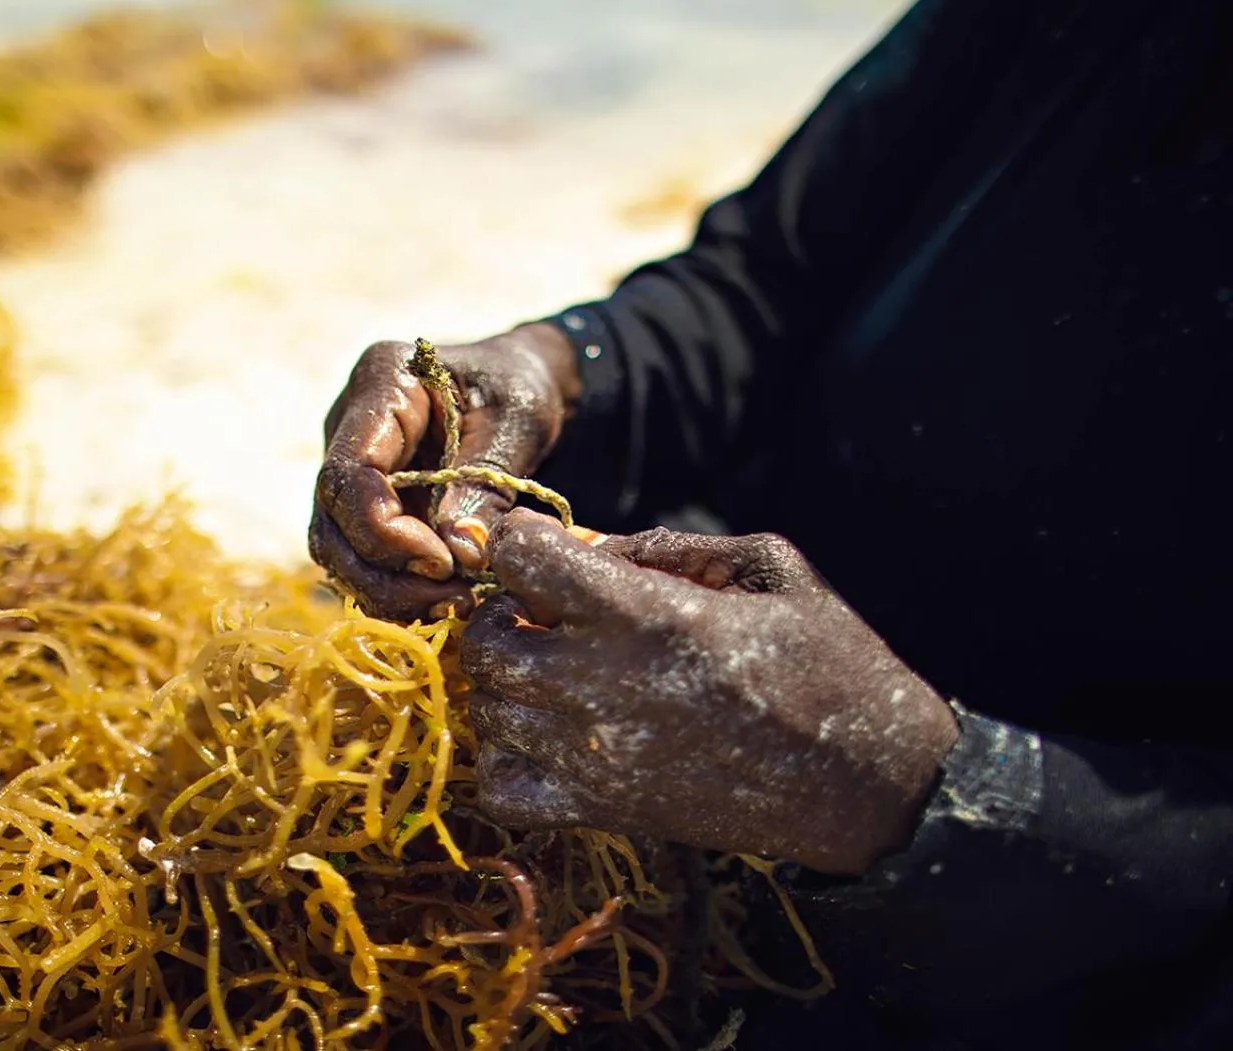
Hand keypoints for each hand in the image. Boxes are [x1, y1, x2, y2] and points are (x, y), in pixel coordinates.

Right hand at [309, 324, 579, 620]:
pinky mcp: (361, 505)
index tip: (443, 563)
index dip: (383, 531)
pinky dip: (396, 589)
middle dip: (387, 573)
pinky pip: (359, 560)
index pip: (349, 473)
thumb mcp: (518, 422)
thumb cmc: (517, 388)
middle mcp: (346, 428)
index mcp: (380, 384)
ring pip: (337, 550)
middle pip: (332, 520)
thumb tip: (459, 556)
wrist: (514, 383)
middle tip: (455, 596)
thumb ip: (484, 485)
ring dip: (390, 591)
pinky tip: (445, 598)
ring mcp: (348, 470)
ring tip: (455, 602)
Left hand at [460, 512, 960, 875]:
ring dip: (504, 684)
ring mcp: (595, 757)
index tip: (544, 547)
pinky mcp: (602, 811)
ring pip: (486, 710)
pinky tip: (544, 738)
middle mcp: (603, 685)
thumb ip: (674, 548)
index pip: (520, 558)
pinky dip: (506, 761)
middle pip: (484, 641)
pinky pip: (502, 790)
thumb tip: (597, 546)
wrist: (867, 785)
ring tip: (550, 672)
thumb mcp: (771, 570)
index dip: (520, 540)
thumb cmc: (832, 664)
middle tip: (541, 612)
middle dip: (500, 614)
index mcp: (646, 615)